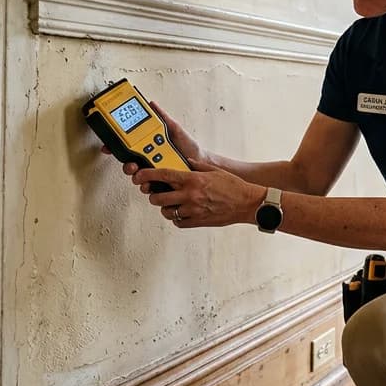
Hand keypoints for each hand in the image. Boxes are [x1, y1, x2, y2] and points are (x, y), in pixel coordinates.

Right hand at [100, 99, 208, 178]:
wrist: (201, 163)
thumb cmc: (188, 146)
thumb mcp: (174, 129)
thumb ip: (162, 117)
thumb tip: (152, 104)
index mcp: (149, 147)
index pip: (128, 147)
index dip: (116, 148)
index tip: (108, 147)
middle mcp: (149, 160)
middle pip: (129, 164)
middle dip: (127, 165)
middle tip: (132, 164)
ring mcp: (154, 173)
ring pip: (137, 177)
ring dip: (137, 177)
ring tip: (143, 174)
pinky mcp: (160, 184)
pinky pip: (149, 187)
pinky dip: (148, 187)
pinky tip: (152, 184)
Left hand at [132, 158, 262, 228]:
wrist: (247, 203)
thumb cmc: (233, 186)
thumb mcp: (214, 171)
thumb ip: (197, 166)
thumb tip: (186, 162)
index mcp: (193, 179)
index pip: (163, 175)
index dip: (147, 175)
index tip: (139, 175)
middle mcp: (190, 195)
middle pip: (159, 197)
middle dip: (154, 195)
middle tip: (157, 193)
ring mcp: (193, 210)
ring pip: (167, 212)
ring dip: (166, 208)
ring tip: (172, 204)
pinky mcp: (198, 221)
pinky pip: (179, 223)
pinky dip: (178, 219)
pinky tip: (182, 213)